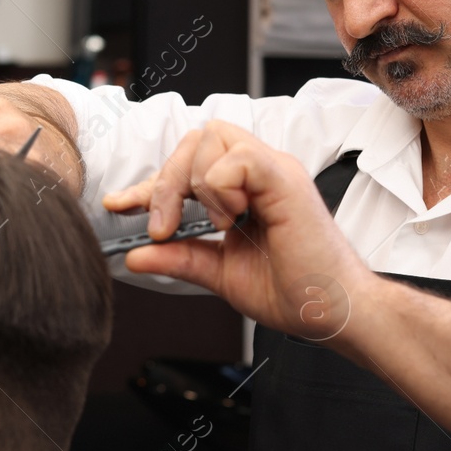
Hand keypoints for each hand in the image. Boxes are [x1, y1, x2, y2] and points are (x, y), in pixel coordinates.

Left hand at [101, 120, 372, 339]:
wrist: (331, 313)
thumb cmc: (292, 291)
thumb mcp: (220, 273)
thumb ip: (180, 257)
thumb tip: (133, 254)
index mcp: (244, 189)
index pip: (187, 164)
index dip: (149, 183)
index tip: (119, 205)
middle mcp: (258, 172)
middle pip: (194, 138)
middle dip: (166, 181)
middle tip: (165, 226)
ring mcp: (273, 170)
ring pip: (211, 137)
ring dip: (197, 183)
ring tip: (217, 224)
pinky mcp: (285, 179)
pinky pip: (237, 157)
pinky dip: (221, 187)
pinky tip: (233, 218)